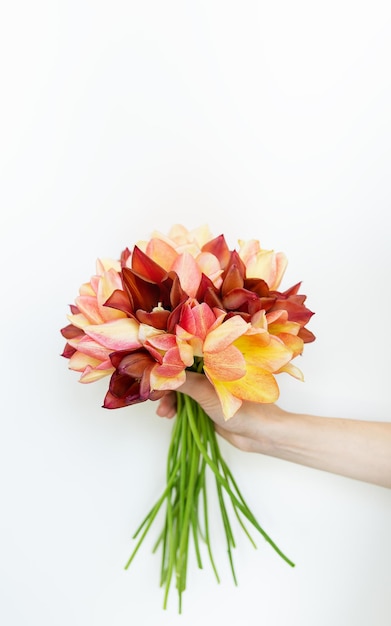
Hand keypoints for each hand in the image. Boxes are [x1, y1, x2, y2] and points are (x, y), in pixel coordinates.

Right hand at [156, 371, 286, 453]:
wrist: (259, 435)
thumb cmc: (242, 408)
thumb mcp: (207, 392)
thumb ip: (184, 382)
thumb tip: (160, 373)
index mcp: (216, 359)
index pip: (186, 354)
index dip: (169, 362)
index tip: (153, 371)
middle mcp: (211, 370)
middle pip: (181, 372)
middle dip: (167, 386)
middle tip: (156, 398)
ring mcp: (208, 387)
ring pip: (181, 388)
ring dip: (170, 399)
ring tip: (164, 412)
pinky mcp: (206, 403)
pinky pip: (185, 401)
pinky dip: (175, 407)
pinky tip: (168, 415)